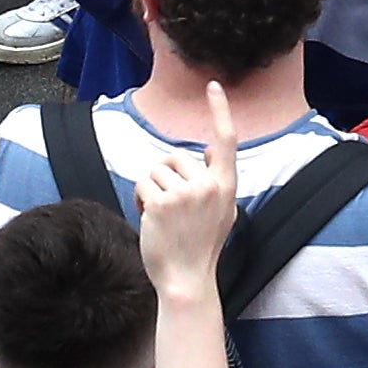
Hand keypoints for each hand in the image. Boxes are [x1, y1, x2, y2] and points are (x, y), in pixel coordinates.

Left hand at [134, 82, 242, 302]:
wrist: (187, 280)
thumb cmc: (201, 247)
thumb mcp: (222, 212)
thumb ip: (218, 181)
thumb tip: (213, 149)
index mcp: (226, 187)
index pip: (226, 141)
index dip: (220, 111)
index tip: (213, 87)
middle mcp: (208, 186)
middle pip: (177, 157)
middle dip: (168, 176)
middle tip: (173, 208)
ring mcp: (184, 194)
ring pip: (156, 170)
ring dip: (153, 190)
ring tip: (163, 217)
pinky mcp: (160, 202)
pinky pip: (143, 183)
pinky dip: (141, 199)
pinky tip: (150, 219)